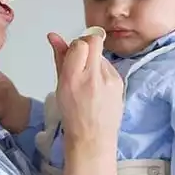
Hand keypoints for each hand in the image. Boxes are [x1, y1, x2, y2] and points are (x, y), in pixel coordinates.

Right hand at [46, 31, 122, 154]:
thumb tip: (54, 36)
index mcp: (73, 78)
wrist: (93, 138)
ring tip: (89, 82)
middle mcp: (93, 77)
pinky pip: (110, 66)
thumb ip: (60, 58)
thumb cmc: (73, 114)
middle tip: (82, 60)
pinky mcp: (120, 82)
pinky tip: (98, 88)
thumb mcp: (61, 86)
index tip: (73, 55)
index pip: (80, 44)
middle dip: (87, 45)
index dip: (76, 45)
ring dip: (94, 60)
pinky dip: (103, 72)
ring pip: (102, 54)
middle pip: (95, 41)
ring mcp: (110, 79)